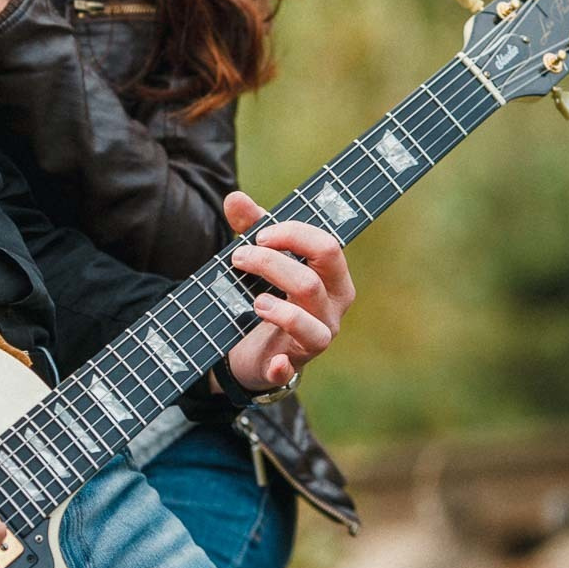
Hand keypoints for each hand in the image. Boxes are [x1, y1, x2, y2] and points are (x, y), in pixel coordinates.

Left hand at [220, 190, 354, 393]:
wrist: (255, 347)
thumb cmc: (269, 291)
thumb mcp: (262, 257)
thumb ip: (252, 226)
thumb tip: (235, 197)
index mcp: (333, 277)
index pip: (327, 248)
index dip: (292, 235)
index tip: (259, 235)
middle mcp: (331, 309)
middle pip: (311, 282)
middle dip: (271, 264)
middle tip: (238, 257)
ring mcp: (315, 339)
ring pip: (307, 322)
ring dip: (277, 309)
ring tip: (253, 300)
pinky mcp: (290, 366)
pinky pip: (290, 370)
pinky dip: (281, 366)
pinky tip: (273, 361)